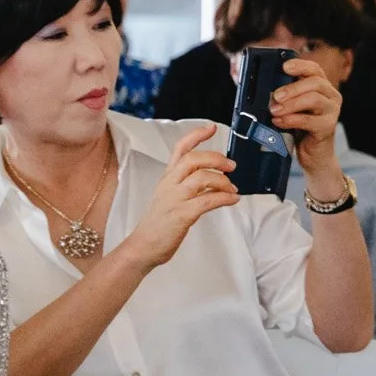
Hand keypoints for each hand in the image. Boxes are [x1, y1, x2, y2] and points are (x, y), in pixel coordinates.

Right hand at [118, 123, 237, 273]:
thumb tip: (218, 181)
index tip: (212, 127)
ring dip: (224, 181)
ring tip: (232, 189)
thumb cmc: (159, 224)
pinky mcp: (182, 214)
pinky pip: (209, 200)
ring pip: (203, 178)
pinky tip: (232, 200)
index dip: (196, 135)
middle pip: (194, 159)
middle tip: (231, 166)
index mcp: (167, 178)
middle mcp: (169, 184)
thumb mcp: (171, 197)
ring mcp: (175, 199)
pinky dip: (225, 198)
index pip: (180, 149)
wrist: (142, 248)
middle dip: (217, 159)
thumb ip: (190, 186)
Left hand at [270, 57, 343, 187]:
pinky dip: (291, 120)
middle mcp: (331, 97)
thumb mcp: (293, 109)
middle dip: (292, 88)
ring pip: (314, 99)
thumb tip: (262, 89)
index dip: (300, 65)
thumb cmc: (301, 130)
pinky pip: (310, 120)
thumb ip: (285, 97)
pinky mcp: (328, 127)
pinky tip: (279, 122)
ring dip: (291, 104)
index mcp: (323, 87)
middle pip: (315, 83)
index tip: (284, 67)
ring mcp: (332, 112)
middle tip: (275, 96)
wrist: (314, 156)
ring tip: (274, 111)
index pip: (315, 69)